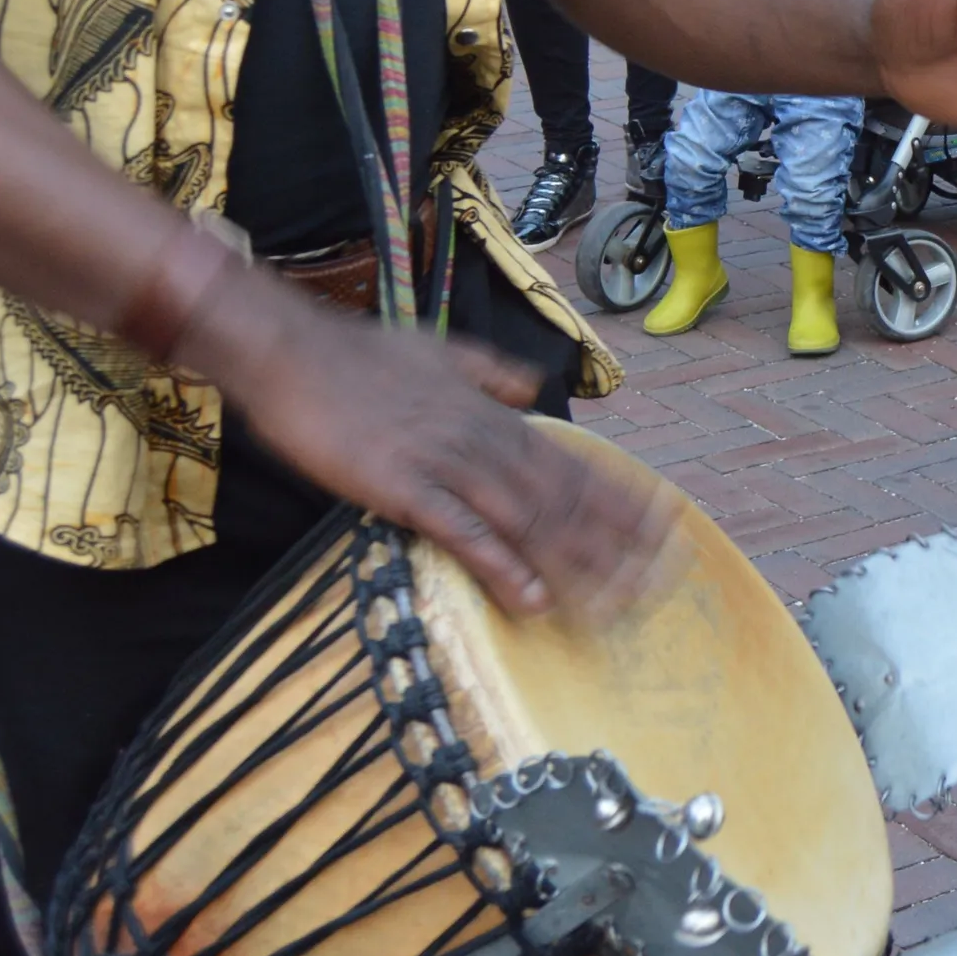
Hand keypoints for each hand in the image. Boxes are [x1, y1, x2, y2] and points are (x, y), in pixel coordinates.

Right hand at [187, 275, 677, 621]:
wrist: (293, 351)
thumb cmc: (362, 355)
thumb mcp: (443, 351)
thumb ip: (493, 373)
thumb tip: (535, 386)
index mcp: (494, 414)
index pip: (573, 463)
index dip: (621, 499)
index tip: (663, 527)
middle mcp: (483, 440)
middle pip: (564, 499)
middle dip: (615, 542)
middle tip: (660, 581)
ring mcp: (446, 464)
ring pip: (527, 521)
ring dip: (574, 565)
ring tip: (614, 604)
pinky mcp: (403, 488)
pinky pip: (463, 533)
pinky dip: (501, 566)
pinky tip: (530, 598)